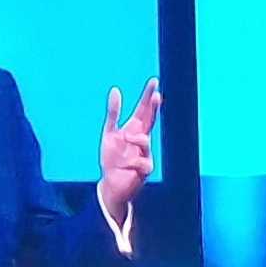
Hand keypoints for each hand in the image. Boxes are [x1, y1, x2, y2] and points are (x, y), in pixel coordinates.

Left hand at [97, 78, 159, 224]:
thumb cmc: (112, 158)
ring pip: (146, 141)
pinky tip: (128, 165)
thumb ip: (113, 113)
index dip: (148, 96)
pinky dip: (134, 162)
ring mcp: (145, 154)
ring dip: (137, 138)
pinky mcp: (145, 170)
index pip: (143, 110)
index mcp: (134, 129)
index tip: (154, 82)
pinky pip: (143, 162)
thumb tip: (116, 90)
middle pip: (150, 120)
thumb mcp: (109, 133)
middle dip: (153, 108)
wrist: (111, 184)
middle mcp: (142, 139)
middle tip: (156, 95)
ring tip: (126, 138)